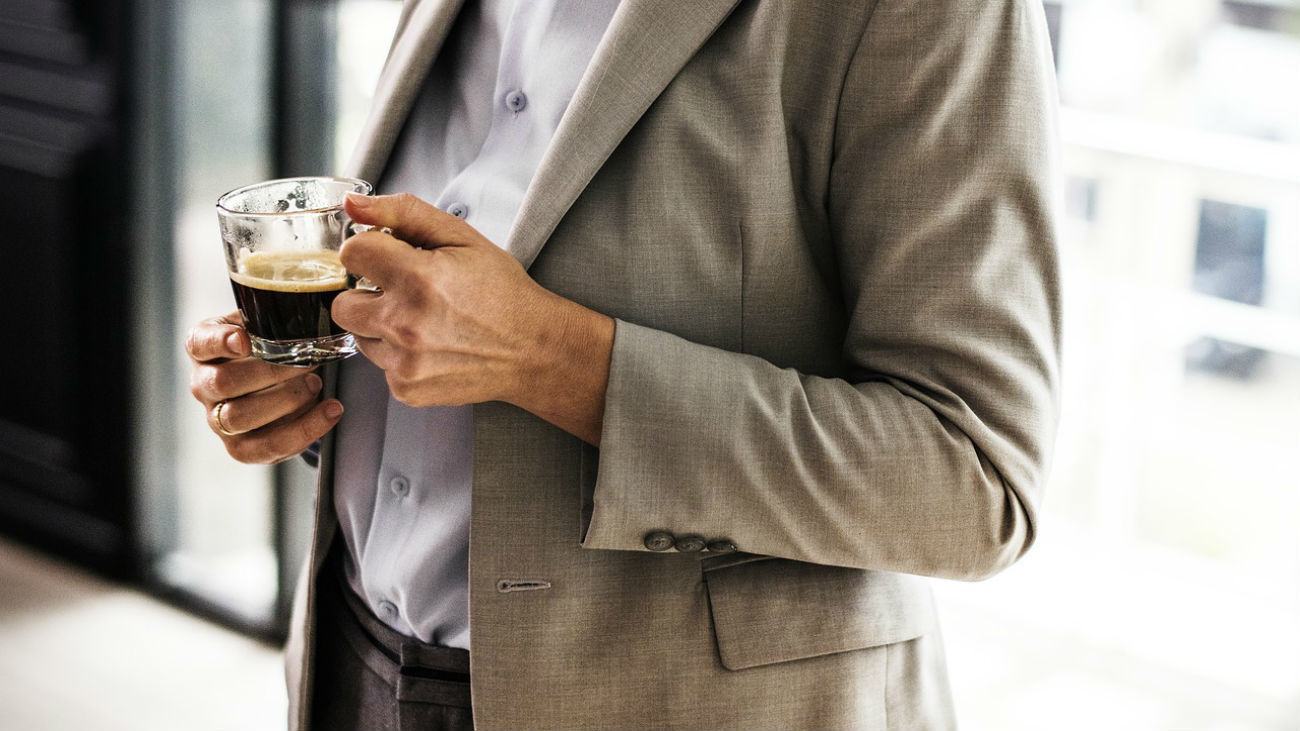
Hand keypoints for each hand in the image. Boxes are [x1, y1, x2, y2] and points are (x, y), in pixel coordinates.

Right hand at [186, 311, 343, 463]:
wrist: (276, 385)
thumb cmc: (268, 349)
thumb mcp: (263, 326)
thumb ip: (272, 320)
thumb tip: (306, 314)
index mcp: (204, 349)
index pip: (201, 343)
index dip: (219, 342)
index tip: (244, 339)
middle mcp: (203, 385)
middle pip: (223, 383)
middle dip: (271, 372)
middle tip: (307, 362)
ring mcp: (217, 420)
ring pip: (240, 417)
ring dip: (285, 400)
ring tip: (316, 383)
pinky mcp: (240, 448)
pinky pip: (268, 446)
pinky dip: (305, 429)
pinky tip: (331, 410)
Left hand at [331, 193, 613, 443]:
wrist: (533, 350)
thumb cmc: (501, 292)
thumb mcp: (461, 238)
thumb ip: (403, 213)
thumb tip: (352, 204)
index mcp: (419, 278)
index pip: (352, 254)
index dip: (371, 250)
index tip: (389, 257)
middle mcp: (405, 324)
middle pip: (342, 303)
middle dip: (367, 293)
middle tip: (403, 292)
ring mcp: (404, 362)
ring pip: (359, 336)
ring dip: (381, 326)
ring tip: (423, 321)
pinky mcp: (406, 389)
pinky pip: (379, 365)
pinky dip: (398, 355)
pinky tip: (431, 346)